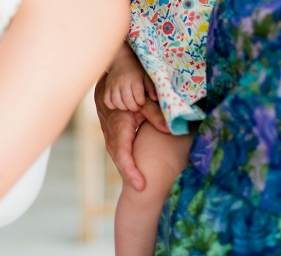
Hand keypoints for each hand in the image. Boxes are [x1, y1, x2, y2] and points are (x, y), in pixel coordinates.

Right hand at [95, 72, 169, 190]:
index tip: (142, 186)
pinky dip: (127, 165)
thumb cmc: (128, 93)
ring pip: (119, 160)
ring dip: (129, 173)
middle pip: (120, 162)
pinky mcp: (112, 139)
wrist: (107, 87)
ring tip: (143, 185)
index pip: (124, 156)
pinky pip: (119, 155)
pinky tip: (137, 174)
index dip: (132, 172)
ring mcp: (110, 138)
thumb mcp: (143, 102)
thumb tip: (172, 130)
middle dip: (131, 178)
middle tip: (146, 194)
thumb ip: (156, 115)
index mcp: (119, 128)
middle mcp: (112, 136)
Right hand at [103, 43, 156, 111]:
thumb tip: (155, 99)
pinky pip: (107, 100)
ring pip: (117, 102)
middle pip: (127, 101)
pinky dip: (112, 105)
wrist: (121, 59)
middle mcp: (123, 82)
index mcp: (135, 79)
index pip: (138, 96)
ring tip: (128, 105)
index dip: (141, 102)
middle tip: (137, 107)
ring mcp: (113, 85)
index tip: (143, 102)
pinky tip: (118, 103)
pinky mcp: (107, 87)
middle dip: (134, 107)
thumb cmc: (136, 70)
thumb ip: (151, 87)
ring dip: (123, 107)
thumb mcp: (146, 76)